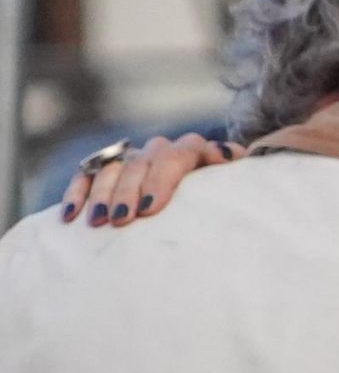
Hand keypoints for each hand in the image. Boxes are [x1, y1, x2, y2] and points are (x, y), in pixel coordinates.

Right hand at [60, 133, 235, 226]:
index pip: (174, 157)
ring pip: (112, 169)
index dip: (160, 181)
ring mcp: (132, 158)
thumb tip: (228, 156)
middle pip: (139, 164)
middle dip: (128, 192)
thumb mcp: (234, 186)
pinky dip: (78, 193)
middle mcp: (159, 151)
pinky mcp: (108, 169)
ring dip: (102, 194)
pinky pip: (87, 176)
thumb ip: (234, 171)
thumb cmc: (223, 197)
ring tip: (97, 222)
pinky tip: (71, 216)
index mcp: (191, 151)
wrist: (207, 190)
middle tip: (121, 219)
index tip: (150, 209)